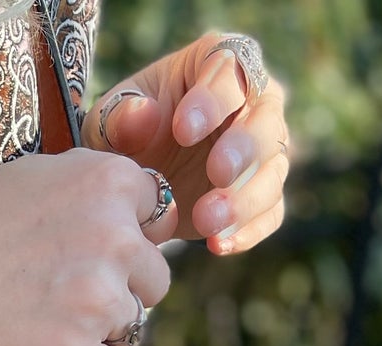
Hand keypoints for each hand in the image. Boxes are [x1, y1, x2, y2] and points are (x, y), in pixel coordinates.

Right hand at [0, 148, 174, 345]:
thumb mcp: (29, 177)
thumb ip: (88, 187)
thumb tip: (136, 203)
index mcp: (106, 181)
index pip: (159, 215)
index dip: (127, 239)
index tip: (84, 253)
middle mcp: (113, 235)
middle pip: (156, 280)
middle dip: (120, 293)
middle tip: (60, 299)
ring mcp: (96, 299)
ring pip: (136, 328)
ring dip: (99, 335)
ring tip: (45, 327)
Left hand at [85, 31, 290, 254]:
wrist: (135, 181)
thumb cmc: (125, 135)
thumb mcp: (109, 123)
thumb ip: (120, 118)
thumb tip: (143, 117)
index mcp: (217, 65)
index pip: (230, 70)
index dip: (213, 99)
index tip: (184, 130)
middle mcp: (252, 103)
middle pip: (265, 119)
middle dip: (245, 147)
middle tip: (217, 172)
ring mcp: (262, 152)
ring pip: (272, 171)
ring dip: (245, 198)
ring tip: (207, 220)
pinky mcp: (260, 196)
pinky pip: (269, 213)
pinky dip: (248, 231)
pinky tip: (219, 244)